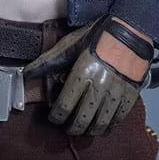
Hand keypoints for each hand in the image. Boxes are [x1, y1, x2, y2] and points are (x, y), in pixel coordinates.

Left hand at [23, 16, 153, 135]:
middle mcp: (100, 86)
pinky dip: (109, 125)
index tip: (54, 118)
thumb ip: (48, 61)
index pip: (65, 106)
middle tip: (68, 128)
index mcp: (82, 73)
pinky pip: (119, 118)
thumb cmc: (97, 35)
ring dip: (90, 130)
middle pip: (83, 119)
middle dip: (72, 127)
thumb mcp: (70, 44)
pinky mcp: (131, 94)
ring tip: (84, 129)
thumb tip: (26, 73)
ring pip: (101, 122)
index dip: (56, 117)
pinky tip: (103, 125)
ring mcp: (117, 92)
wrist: (132, 30)